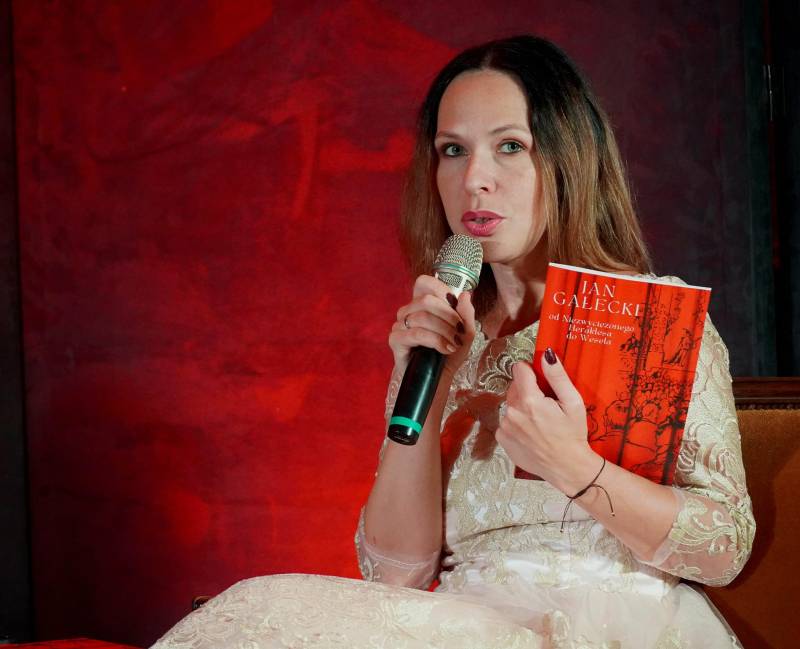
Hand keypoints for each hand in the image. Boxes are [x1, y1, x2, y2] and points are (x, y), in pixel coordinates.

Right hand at [389, 275, 475, 377]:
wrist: (439, 378)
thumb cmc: (450, 353)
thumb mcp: (465, 332)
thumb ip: (466, 313)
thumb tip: (465, 294)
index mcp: (422, 304)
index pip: (424, 282)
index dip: (441, 290)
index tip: (455, 307)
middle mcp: (408, 311)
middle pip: (427, 300)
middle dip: (449, 316)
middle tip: (459, 331)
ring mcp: (399, 325)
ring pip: (423, 317)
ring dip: (445, 331)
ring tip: (454, 344)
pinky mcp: (395, 340)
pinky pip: (416, 334)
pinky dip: (436, 341)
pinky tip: (445, 349)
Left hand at [496, 351, 595, 490]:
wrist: (566, 467)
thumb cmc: (572, 435)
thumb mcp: (573, 403)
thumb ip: (557, 376)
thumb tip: (547, 354)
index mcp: (529, 401)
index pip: (519, 369)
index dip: (531, 372)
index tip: (540, 381)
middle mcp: (512, 412)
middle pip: (514, 387)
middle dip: (527, 391)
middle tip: (545, 406)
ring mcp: (505, 427)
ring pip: (510, 404)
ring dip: (521, 408)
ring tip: (539, 422)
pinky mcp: (502, 438)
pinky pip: (506, 421)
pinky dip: (516, 423)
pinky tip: (531, 432)